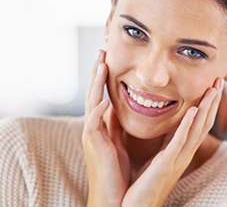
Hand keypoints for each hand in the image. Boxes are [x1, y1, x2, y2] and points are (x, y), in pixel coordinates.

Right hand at [82, 50, 130, 206]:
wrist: (115, 199)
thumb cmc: (118, 171)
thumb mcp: (118, 142)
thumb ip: (115, 125)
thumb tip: (117, 108)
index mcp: (101, 126)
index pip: (101, 94)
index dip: (103, 77)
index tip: (107, 60)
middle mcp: (94, 127)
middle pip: (93, 93)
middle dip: (97, 73)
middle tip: (101, 52)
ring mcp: (92, 135)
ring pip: (92, 103)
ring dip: (96, 84)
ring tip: (101, 65)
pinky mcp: (94, 146)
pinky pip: (94, 125)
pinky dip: (98, 112)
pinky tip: (104, 101)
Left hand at [83, 50, 223, 206]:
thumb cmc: (139, 181)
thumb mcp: (151, 153)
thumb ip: (155, 136)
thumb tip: (150, 114)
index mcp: (177, 150)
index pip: (196, 124)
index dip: (205, 105)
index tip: (210, 87)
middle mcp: (182, 153)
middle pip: (203, 124)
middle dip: (212, 102)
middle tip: (219, 82)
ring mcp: (177, 159)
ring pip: (197, 130)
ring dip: (206, 109)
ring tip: (214, 89)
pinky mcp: (166, 165)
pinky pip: (179, 142)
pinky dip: (188, 126)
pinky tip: (194, 111)